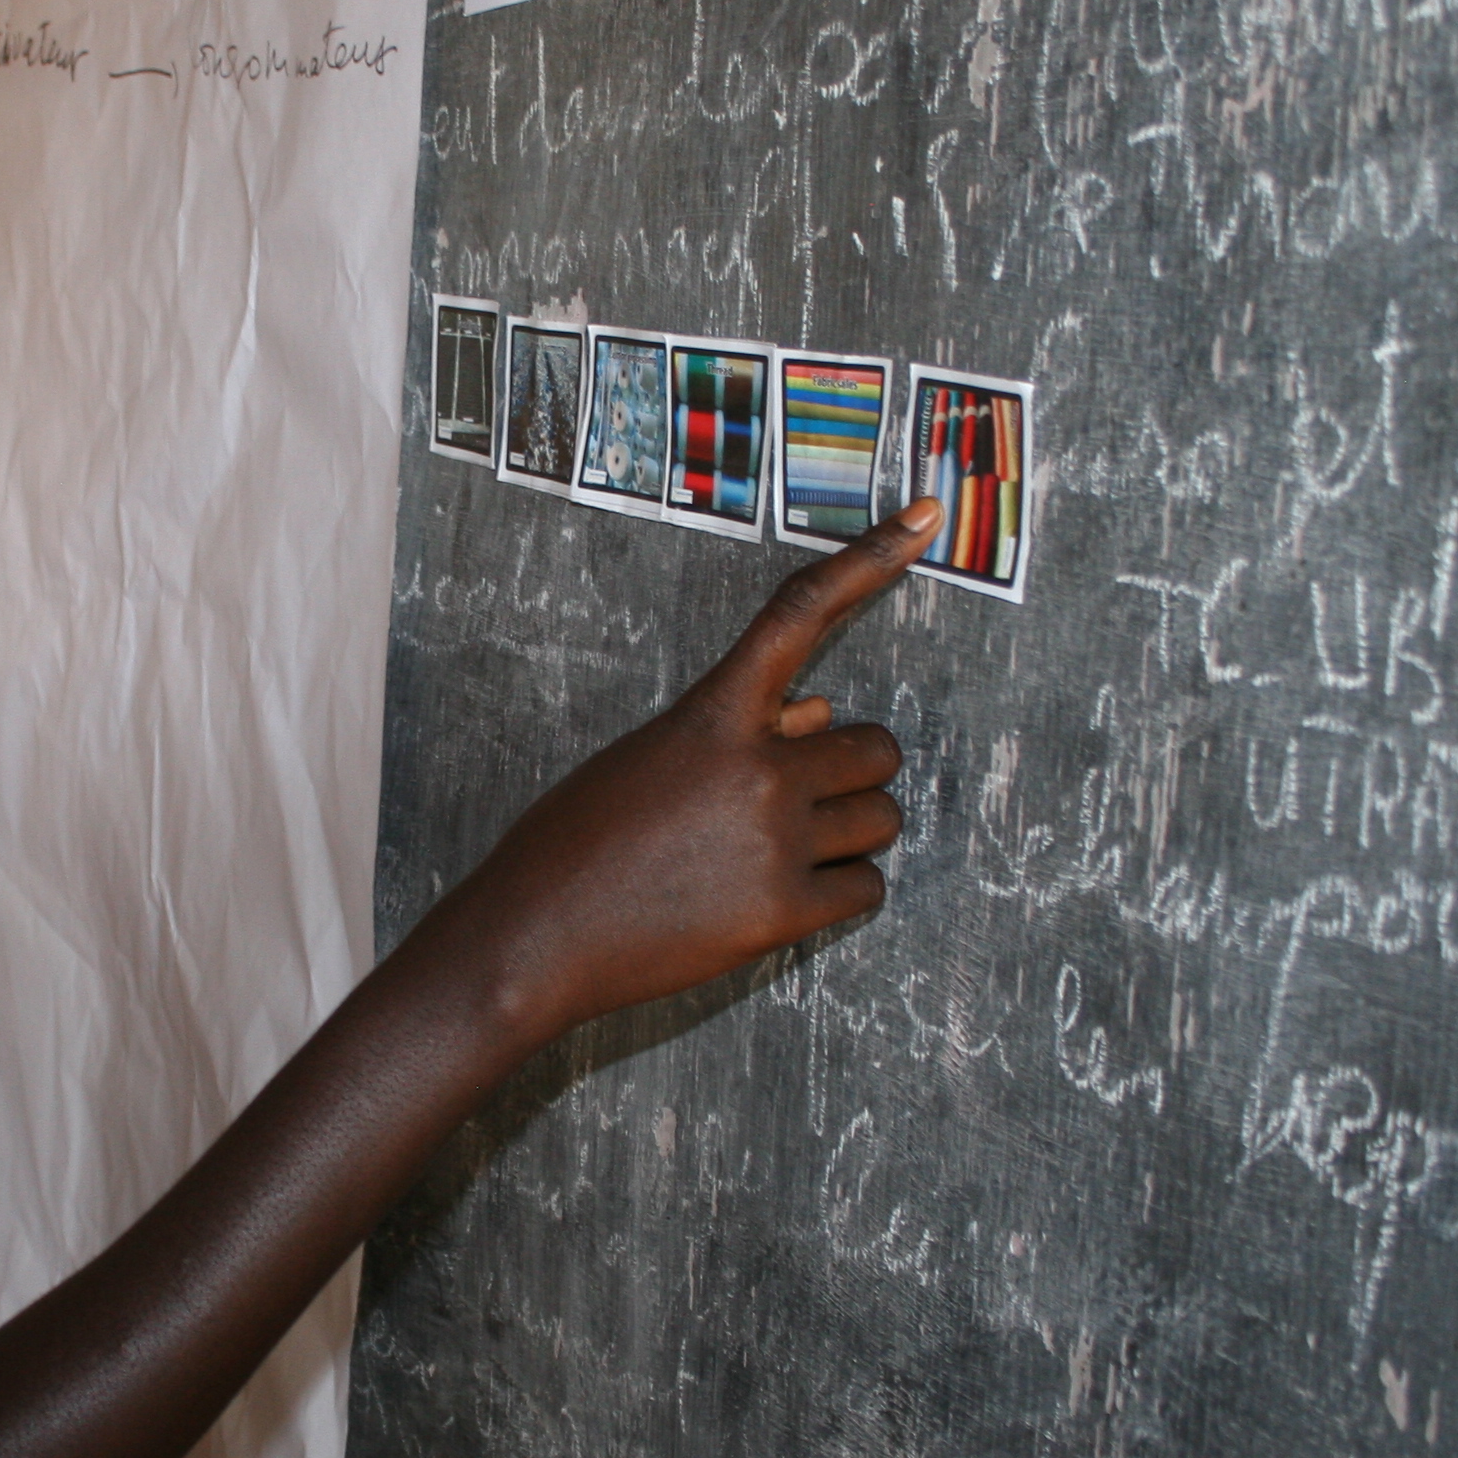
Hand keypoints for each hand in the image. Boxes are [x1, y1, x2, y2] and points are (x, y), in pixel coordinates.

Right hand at [435, 499, 937, 1046]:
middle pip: (876, 747)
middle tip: (794, 803)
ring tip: (772, 856)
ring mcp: (776, 840)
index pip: (801, 615)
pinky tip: (773, 899)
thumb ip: (740, 729)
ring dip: (846, 835)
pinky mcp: (785, 911)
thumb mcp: (650, 758)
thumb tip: (824, 715)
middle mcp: (757, 767)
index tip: (923, 519)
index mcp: (712, 713)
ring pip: (881, 819)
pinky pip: (867, 889)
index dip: (869, 559)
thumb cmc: (578, 841)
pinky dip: (836, 894)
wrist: (534, 938)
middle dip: (847, 774)